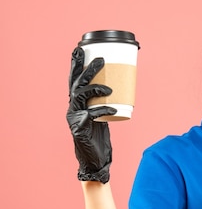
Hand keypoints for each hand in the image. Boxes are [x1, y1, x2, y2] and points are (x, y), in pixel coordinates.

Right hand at [66, 47, 116, 182]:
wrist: (96, 159)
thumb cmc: (100, 136)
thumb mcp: (103, 115)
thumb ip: (106, 102)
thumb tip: (122, 86)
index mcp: (77, 103)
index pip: (74, 80)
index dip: (75, 64)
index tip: (79, 48)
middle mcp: (72, 108)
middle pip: (77, 83)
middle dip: (87, 69)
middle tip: (101, 59)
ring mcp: (74, 118)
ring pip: (80, 96)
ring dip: (94, 88)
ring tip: (109, 88)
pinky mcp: (79, 128)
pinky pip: (90, 115)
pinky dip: (103, 110)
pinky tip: (113, 109)